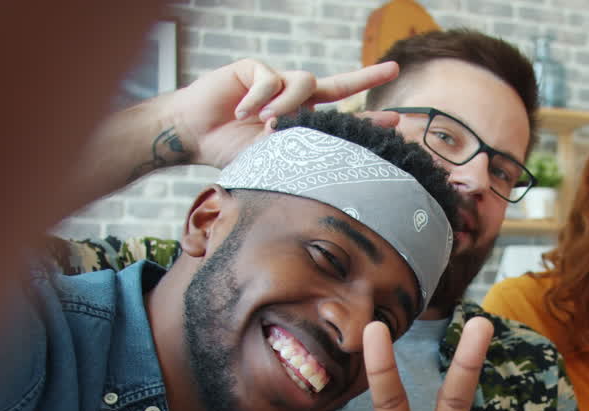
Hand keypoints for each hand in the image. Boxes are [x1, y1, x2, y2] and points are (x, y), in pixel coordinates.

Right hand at [166, 58, 400, 168]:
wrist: (194, 134)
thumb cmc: (230, 149)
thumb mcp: (268, 158)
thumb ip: (294, 155)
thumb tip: (324, 163)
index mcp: (301, 120)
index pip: (339, 117)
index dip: (365, 118)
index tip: (394, 120)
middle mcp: (294, 98)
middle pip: (337, 84)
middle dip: (367, 77)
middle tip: (393, 71)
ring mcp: (276, 81)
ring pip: (302, 83)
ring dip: (288, 105)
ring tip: (265, 124)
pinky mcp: (255, 69)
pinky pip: (269, 79)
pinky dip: (258, 98)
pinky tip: (241, 111)